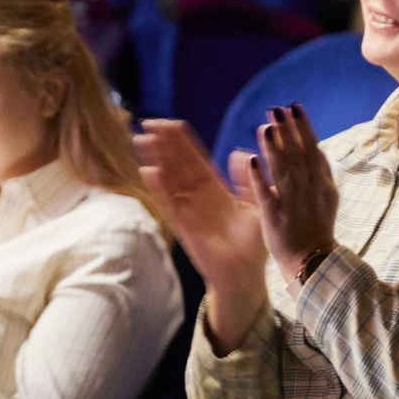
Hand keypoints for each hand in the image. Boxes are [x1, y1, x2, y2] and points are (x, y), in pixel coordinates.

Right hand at [136, 118, 271, 348]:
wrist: (245, 277)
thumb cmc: (252, 246)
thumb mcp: (256, 206)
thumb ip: (248, 180)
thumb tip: (239, 153)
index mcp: (215, 191)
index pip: (195, 160)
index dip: (182, 142)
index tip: (170, 123)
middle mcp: (198, 199)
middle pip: (178, 165)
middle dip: (164, 145)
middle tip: (149, 122)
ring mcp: (189, 212)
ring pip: (169, 180)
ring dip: (156, 160)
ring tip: (143, 139)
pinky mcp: (186, 228)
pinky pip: (171, 204)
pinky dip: (160, 189)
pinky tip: (149, 171)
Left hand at [239, 104, 340, 278]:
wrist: (312, 260)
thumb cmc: (317, 226)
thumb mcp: (327, 195)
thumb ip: (320, 170)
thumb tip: (316, 146)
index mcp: (321, 182)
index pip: (312, 148)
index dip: (304, 126)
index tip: (294, 107)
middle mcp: (308, 189)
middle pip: (297, 153)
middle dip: (288, 129)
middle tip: (277, 108)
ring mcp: (292, 202)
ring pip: (282, 169)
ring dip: (274, 146)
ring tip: (266, 125)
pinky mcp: (275, 216)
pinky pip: (266, 193)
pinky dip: (260, 176)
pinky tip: (252, 159)